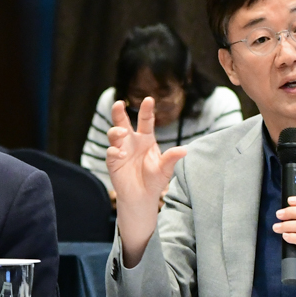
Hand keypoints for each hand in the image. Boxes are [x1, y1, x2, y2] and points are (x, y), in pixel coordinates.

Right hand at [103, 97, 188, 211]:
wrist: (142, 197)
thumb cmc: (155, 180)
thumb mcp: (166, 169)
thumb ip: (172, 158)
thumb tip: (184, 150)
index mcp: (146, 138)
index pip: (146, 120)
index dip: (147, 110)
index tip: (149, 99)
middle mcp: (132, 140)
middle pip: (123, 122)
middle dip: (119, 112)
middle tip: (119, 103)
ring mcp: (121, 149)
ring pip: (114, 134)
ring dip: (117, 131)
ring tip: (123, 133)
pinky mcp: (113, 161)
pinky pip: (111, 152)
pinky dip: (114, 151)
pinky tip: (121, 153)